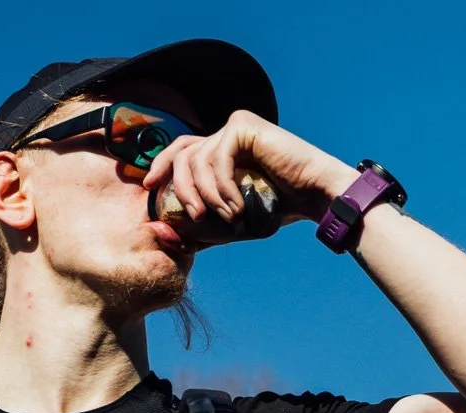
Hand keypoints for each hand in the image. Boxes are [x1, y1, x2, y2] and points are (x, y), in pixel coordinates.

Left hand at [142, 112, 357, 227]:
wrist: (317, 197)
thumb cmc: (279, 210)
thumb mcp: (230, 220)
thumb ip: (200, 224)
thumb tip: (161, 234)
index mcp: (221, 148)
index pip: (180, 150)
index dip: (160, 166)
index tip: (148, 188)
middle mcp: (226, 132)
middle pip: (182, 153)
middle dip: (180, 187)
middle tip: (195, 217)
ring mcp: (235, 126)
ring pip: (197, 159)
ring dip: (208, 195)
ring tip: (228, 218)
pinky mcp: (244, 126)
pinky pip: (217, 158)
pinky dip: (223, 188)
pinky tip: (238, 207)